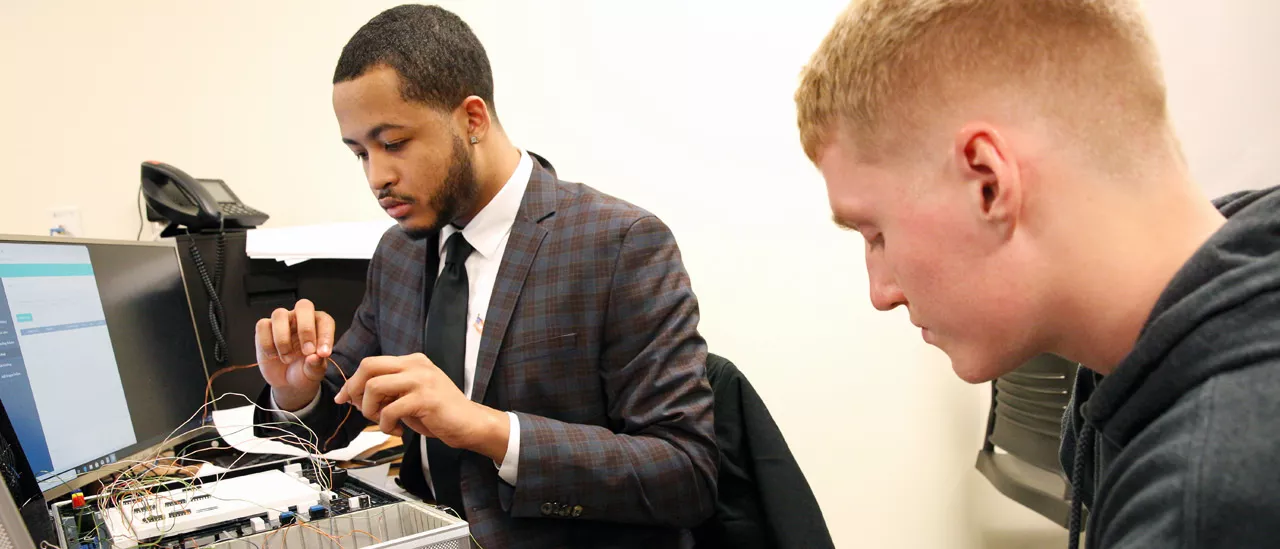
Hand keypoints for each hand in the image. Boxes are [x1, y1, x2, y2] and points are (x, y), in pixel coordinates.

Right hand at [256, 299, 334, 410]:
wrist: (286, 382)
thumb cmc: (304, 371)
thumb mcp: (314, 372)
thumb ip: (316, 365)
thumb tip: (314, 357)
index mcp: (319, 325)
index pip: (324, 320)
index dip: (325, 335)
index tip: (323, 354)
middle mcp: (300, 318)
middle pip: (303, 306)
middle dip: (306, 329)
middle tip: (307, 352)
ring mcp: (282, 321)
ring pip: (279, 314)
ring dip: (283, 340)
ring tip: (287, 359)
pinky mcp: (264, 329)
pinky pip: (262, 326)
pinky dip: (267, 343)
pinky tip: (273, 356)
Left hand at [334, 353, 508, 461]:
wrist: (469, 424)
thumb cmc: (440, 413)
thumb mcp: (410, 395)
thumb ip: (388, 390)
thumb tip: (355, 395)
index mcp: (413, 361)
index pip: (372, 363)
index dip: (352, 382)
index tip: (344, 398)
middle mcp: (416, 365)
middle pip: (369, 366)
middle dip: (354, 389)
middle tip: (359, 408)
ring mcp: (422, 380)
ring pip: (374, 387)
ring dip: (370, 410)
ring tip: (383, 421)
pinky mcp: (425, 399)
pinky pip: (390, 410)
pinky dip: (385, 425)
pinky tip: (396, 430)